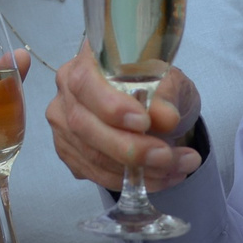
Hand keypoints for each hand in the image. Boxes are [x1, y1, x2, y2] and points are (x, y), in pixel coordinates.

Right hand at [47, 53, 203, 193]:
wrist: (154, 106)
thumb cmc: (157, 85)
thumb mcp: (170, 81)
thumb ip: (166, 95)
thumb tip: (166, 118)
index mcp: (86, 61)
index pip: (85, 83)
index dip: (111, 106)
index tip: (144, 122)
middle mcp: (67, 92)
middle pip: (84, 126)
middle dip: (129, 148)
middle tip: (167, 156)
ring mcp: (64, 125)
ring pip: (92, 156)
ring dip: (138, 169)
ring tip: (178, 166)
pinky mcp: (71, 153)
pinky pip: (96, 174)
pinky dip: (132, 181)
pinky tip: (163, 176)